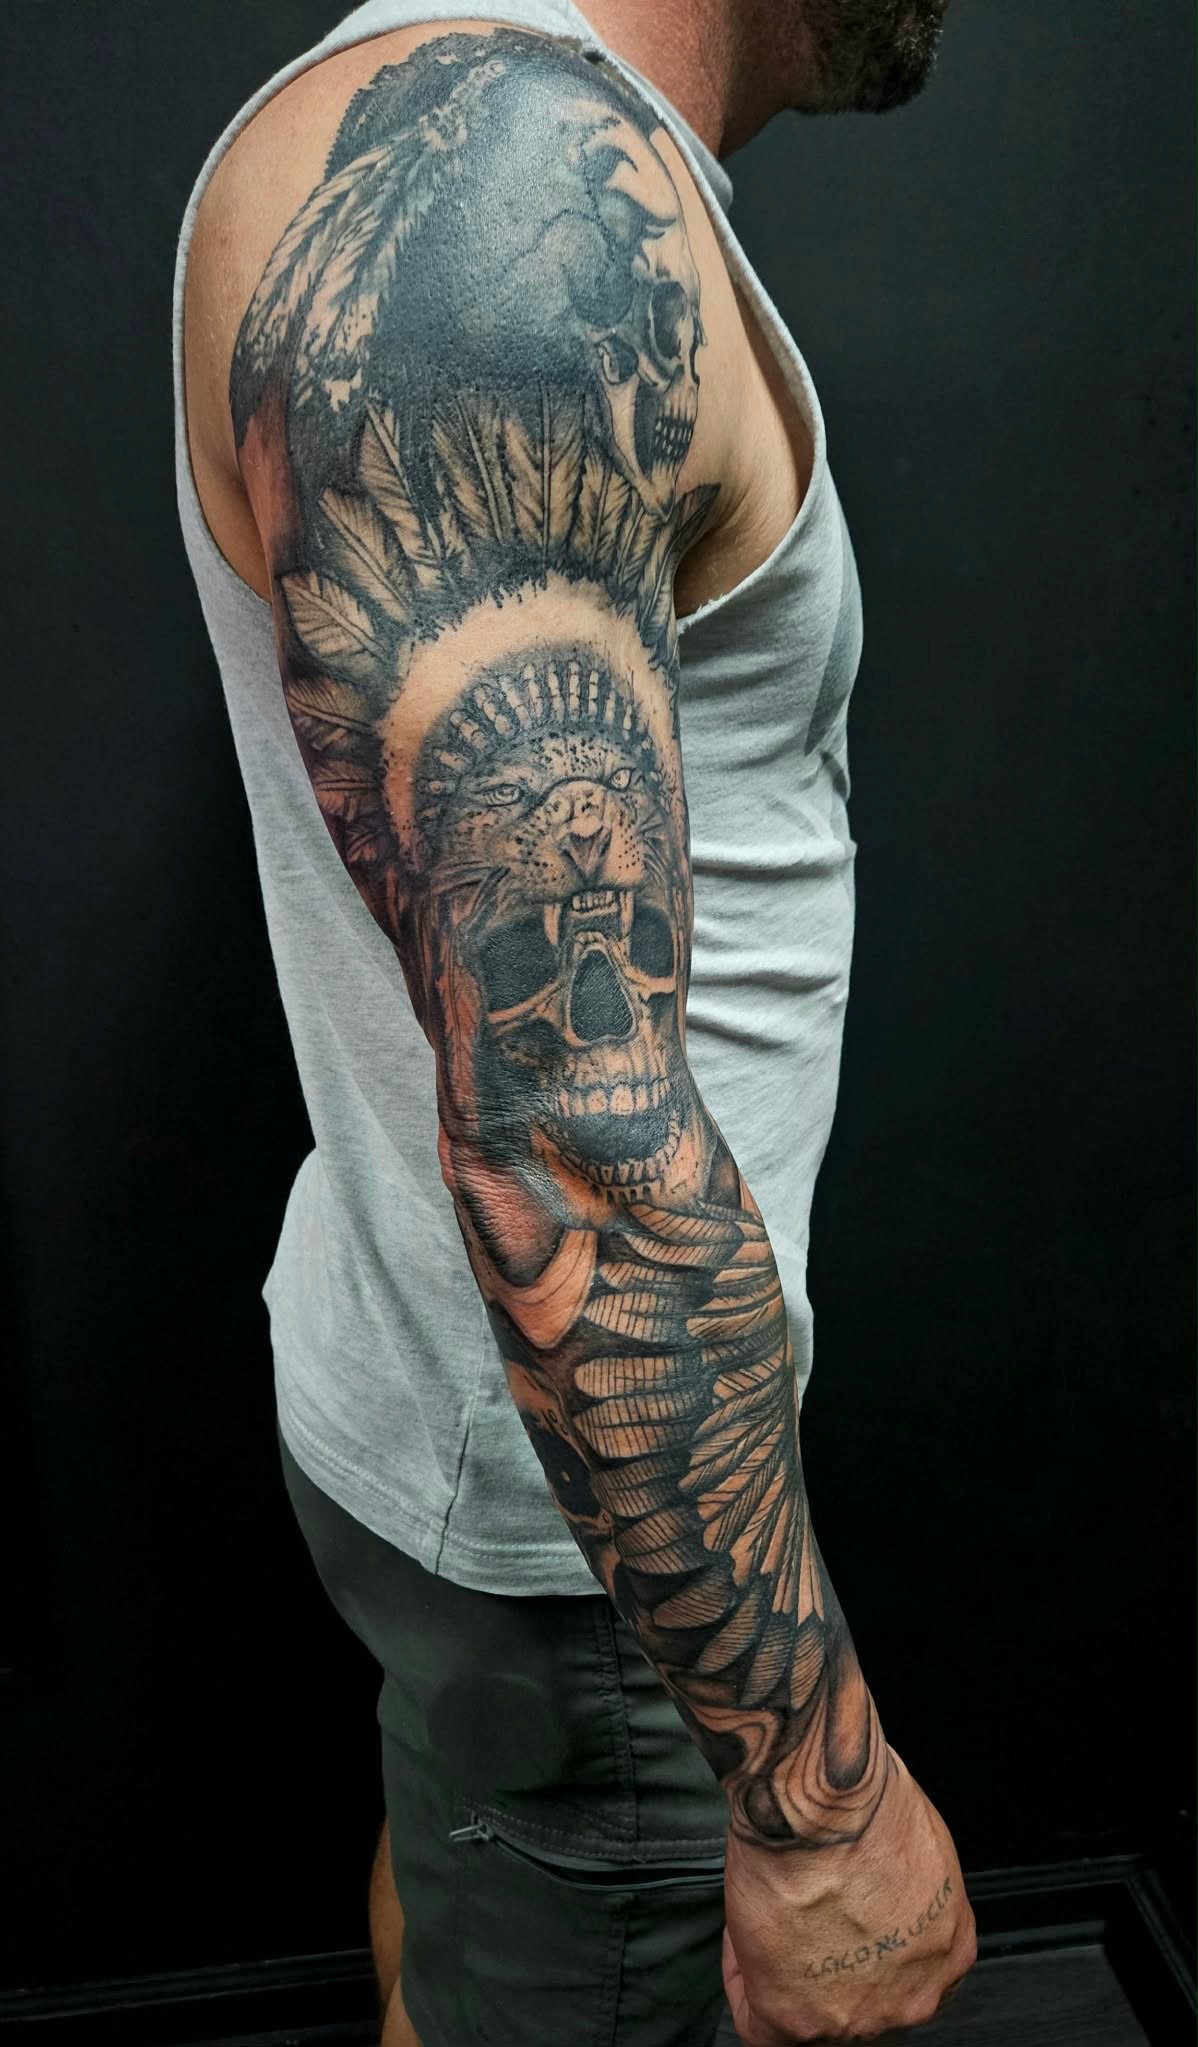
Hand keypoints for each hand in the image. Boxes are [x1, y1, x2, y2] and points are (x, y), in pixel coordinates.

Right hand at [722, 1749, 975, 2042]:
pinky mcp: (797, 2018)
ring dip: (784, 1970)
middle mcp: (913, 1996)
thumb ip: (910, 1888)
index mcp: (949, 1950)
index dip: (866, 1947)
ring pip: (812, 2015)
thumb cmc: (867, 1796)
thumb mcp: (921, 1840)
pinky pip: (760, 2023)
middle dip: (829, 1964)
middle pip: (865, 2001)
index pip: (906, 1973)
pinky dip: (744, 1980)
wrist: (823, 1799)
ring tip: (766, 1911)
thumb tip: (880, 1886)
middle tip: (797, 1919)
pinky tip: (742, 1936)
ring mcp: (859, 2016)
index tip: (837, 1921)